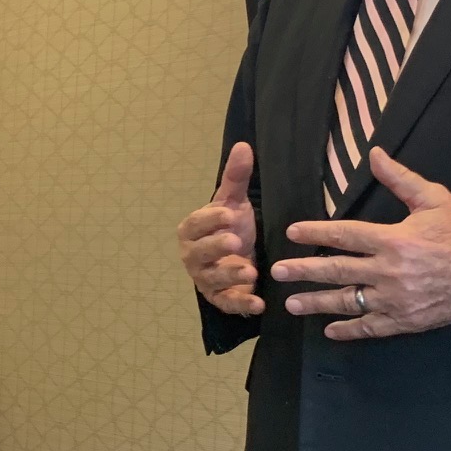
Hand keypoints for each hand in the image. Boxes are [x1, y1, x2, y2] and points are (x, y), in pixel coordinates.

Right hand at [178, 142, 264, 315]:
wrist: (241, 259)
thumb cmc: (232, 228)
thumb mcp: (235, 203)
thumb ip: (236, 178)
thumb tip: (244, 145)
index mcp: (191, 230)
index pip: (196, 224)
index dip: (211, 220)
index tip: (229, 215)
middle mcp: (193, 256)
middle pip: (200, 252)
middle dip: (216, 247)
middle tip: (235, 242)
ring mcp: (205, 279)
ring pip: (213, 279)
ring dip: (230, 276)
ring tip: (250, 272)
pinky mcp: (220, 298)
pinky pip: (228, 302)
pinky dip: (242, 304)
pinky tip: (259, 303)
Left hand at [269, 148, 450, 340]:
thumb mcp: (435, 199)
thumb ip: (400, 179)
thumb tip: (373, 154)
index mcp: (394, 240)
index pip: (344, 235)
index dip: (315, 233)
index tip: (292, 232)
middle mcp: (390, 272)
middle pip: (337, 271)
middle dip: (303, 271)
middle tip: (276, 272)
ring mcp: (396, 300)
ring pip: (348, 302)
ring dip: (316, 303)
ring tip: (291, 304)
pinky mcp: (406, 321)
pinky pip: (371, 327)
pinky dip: (349, 330)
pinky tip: (329, 329)